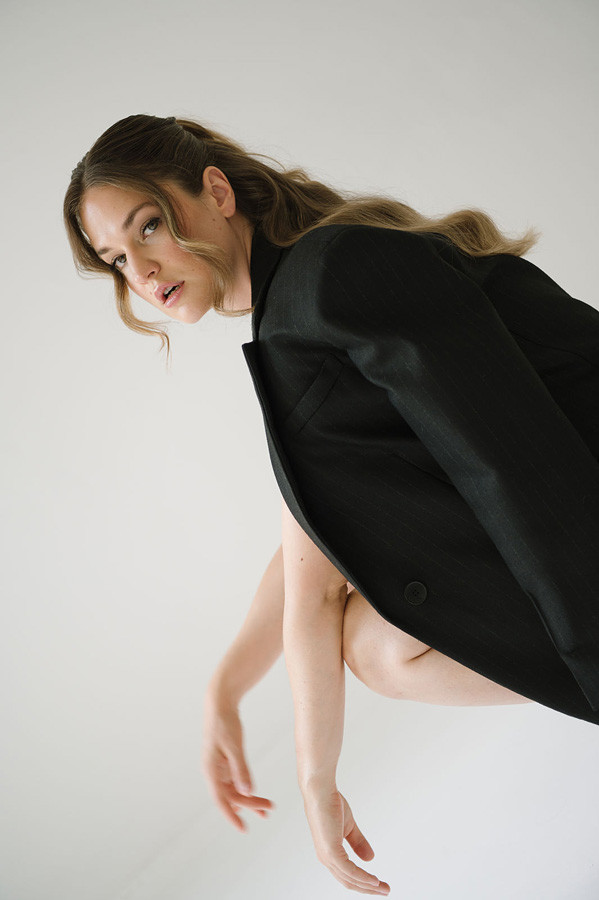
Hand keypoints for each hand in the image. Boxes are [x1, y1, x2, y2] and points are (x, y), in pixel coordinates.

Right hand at [202, 689, 273, 832]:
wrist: (220, 704)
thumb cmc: (225, 723)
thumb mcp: (235, 746)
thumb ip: (241, 769)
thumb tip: (247, 792)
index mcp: (210, 770)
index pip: (221, 799)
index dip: (232, 816)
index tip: (244, 828)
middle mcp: (212, 772)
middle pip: (230, 796)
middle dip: (249, 804)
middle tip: (269, 809)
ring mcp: (217, 768)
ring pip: (233, 790)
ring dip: (248, 799)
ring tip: (267, 807)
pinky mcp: (223, 762)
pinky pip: (234, 781)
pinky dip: (245, 788)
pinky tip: (255, 794)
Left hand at [303, 786, 389, 893]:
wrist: (321, 792)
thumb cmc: (330, 804)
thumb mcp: (349, 827)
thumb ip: (358, 843)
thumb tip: (370, 859)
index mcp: (329, 854)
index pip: (348, 875)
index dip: (364, 882)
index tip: (379, 885)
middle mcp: (327, 858)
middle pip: (350, 882)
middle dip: (369, 889)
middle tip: (386, 891)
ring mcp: (327, 856)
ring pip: (351, 879)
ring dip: (369, 886)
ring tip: (384, 889)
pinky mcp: (331, 851)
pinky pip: (349, 870)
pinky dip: (363, 877)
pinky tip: (374, 881)